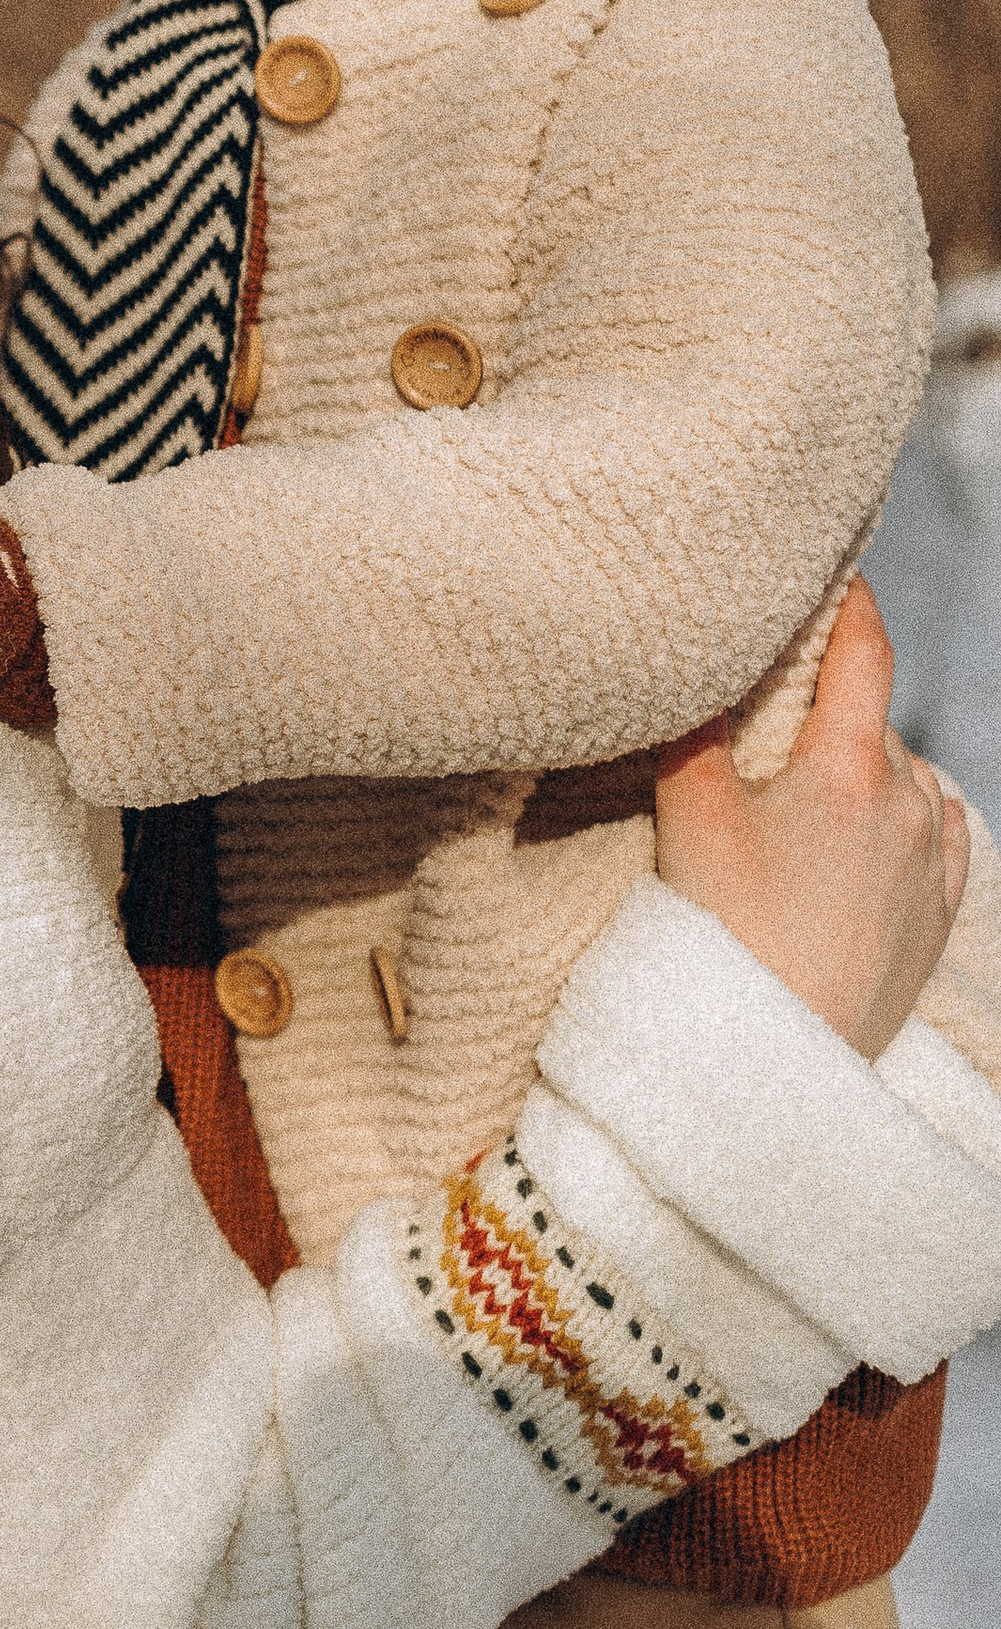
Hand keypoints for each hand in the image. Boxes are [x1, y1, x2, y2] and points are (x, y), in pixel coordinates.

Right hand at [653, 579, 966, 1058]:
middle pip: (870, 719)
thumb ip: (695, 730)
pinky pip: (938, 833)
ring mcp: (931, 861)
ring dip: (866, 763)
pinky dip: (908, 813)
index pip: (864, 652)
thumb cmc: (726, 933)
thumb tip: (697, 670)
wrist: (776, 1054)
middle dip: (829, 704)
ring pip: (907, 775)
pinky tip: (877, 826)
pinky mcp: (938, 913)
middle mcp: (907, 801)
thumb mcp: (690, 816)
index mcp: (849, 766)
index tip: (834, 574)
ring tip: (808, 787)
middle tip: (774, 708)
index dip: (850, 602)